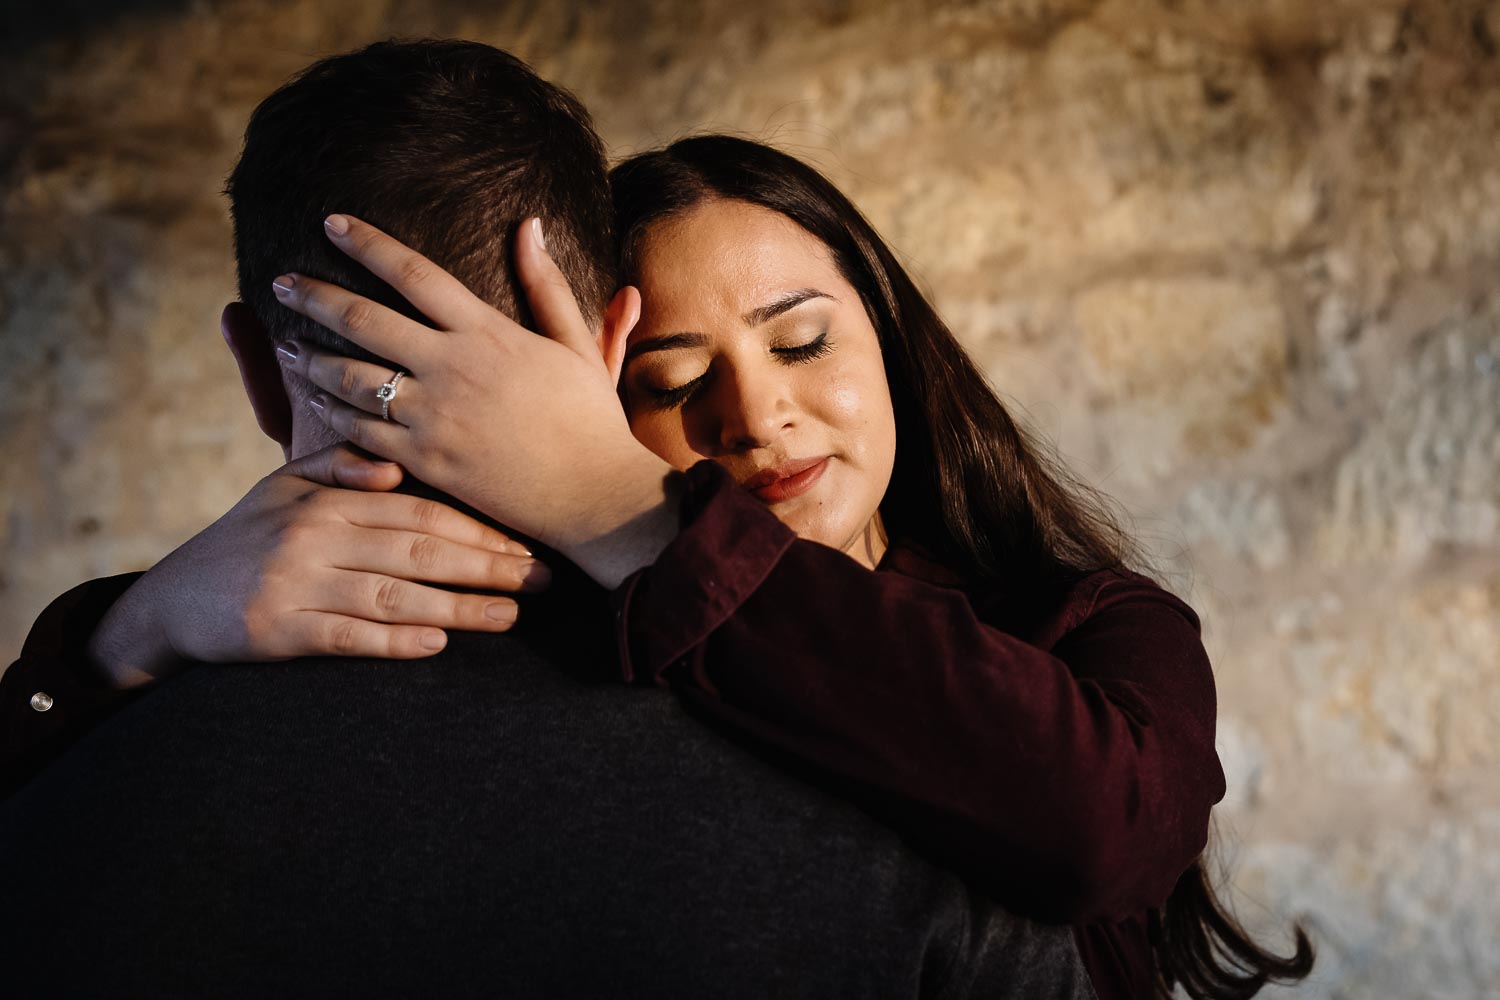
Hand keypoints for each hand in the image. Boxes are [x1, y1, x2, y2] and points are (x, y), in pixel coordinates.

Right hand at [87, 444, 549, 689]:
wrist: (173, 602)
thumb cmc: (248, 539)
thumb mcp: (283, 488)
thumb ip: (337, 464)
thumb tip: (393, 462)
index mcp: (327, 500)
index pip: (419, 511)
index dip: (478, 528)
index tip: (528, 542)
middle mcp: (314, 537)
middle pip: (418, 551)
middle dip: (488, 566)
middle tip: (543, 580)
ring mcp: (296, 585)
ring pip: (393, 595)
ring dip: (458, 608)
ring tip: (510, 617)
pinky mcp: (277, 631)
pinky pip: (346, 636)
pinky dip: (394, 640)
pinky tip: (437, 644)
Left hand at [271, 214, 682, 587]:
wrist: (593, 494)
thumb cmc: (591, 420)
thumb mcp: (576, 344)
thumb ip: (547, 285)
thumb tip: (530, 225)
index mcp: (487, 333)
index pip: (413, 272)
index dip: (366, 243)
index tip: (330, 223)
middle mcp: (451, 368)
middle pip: (363, 318)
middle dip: (314, 295)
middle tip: (281, 282)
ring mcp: (433, 417)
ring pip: (350, 377)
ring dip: (310, 356)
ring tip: (288, 343)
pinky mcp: (425, 461)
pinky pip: (361, 430)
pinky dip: (331, 411)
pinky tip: (315, 399)